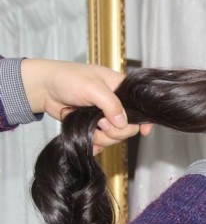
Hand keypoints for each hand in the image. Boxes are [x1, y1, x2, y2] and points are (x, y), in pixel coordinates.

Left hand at [20, 58, 152, 154]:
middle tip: (100, 122)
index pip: (141, 106)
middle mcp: (116, 104)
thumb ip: (111, 104)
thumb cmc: (67, 78)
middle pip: (129, 127)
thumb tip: (122, 123)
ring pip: (115, 137)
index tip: (144, 131)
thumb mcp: (92, 87)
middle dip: (115, 130)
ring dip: (102, 137)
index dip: (144, 120)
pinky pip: (102, 142)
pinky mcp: (94, 127)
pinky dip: (96, 144)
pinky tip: (88, 140)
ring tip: (89, 127)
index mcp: (121, 89)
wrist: (43, 88)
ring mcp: (105, 117)